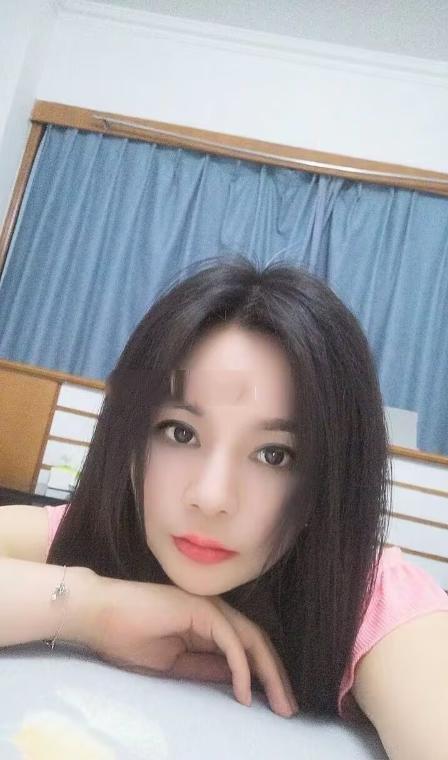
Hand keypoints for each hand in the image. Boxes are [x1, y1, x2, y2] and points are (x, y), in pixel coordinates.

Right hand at [84, 575, 298, 716]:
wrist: (98, 615)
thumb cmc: (128, 637)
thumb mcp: (174, 663)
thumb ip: (204, 667)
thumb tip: (235, 681)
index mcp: (208, 625)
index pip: (248, 648)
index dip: (266, 675)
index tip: (276, 706)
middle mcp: (215, 613)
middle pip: (258, 643)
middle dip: (276, 676)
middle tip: (288, 710)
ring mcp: (209, 608)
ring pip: (251, 639)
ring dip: (269, 673)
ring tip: (278, 704)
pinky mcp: (200, 609)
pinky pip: (230, 640)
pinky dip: (241, 666)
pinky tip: (244, 692)